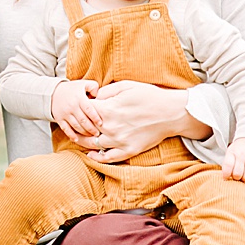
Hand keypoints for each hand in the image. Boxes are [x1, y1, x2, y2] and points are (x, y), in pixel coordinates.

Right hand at [50, 79, 102, 137]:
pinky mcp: (59, 118)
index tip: (101, 123)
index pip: (89, 109)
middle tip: (98, 134)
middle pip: (83, 120)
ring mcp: (65, 113)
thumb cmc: (72, 89)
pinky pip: (65, 129)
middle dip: (91, 128)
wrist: (53, 92)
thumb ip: (94, 87)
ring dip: (84, 133)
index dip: (95, 117)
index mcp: (79, 98)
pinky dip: (71, 135)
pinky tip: (77, 139)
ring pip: (76, 126)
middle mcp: (72, 106)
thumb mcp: (83, 84)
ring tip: (91, 136)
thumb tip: (99, 95)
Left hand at [71, 81, 210, 162]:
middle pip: (84, 129)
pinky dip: (97, 158)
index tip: (79, 107)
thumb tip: (93, 97)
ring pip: (92, 145)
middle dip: (77, 125)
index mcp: (108, 109)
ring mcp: (119, 141)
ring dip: (83, 142)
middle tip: (74, 123)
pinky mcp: (128, 151)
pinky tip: (91, 155)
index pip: (83, 111)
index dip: (79, 108)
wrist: (170, 113)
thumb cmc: (149, 96)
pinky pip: (108, 158)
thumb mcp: (125, 86)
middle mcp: (110, 127)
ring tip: (78, 138)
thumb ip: (106, 91)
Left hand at [223, 137, 244, 185]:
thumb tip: (226, 179)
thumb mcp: (231, 151)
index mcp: (233, 152)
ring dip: (244, 181)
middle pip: (237, 174)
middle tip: (235, 178)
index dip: (225, 175)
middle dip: (235, 179)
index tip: (226, 178)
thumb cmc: (239, 148)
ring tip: (242, 179)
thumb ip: (228, 163)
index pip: (227, 166)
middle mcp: (242, 156)